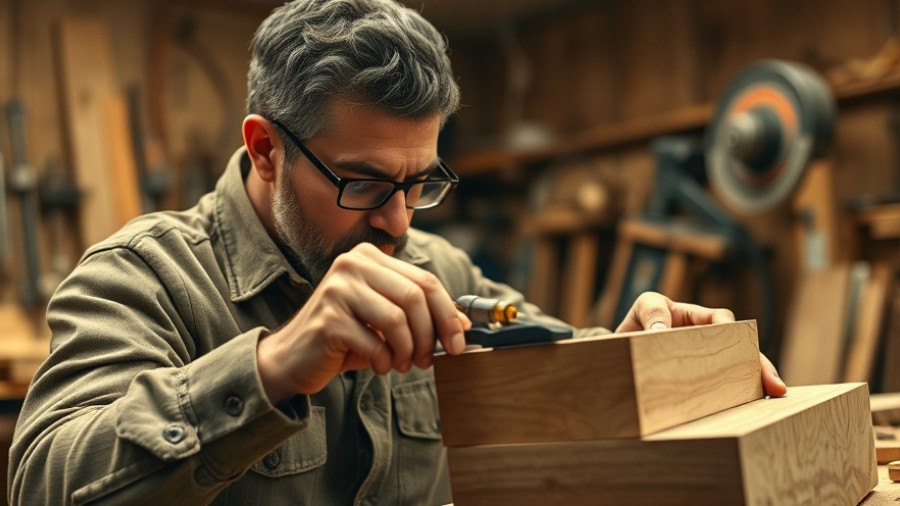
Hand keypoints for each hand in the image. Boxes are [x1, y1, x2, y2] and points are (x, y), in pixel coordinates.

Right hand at [257, 243, 469, 402]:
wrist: (293, 358)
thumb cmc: (345, 337)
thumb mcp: (386, 320)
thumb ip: (420, 314)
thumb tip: (464, 325)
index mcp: (370, 257)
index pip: (425, 281)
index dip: (448, 314)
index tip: (458, 343)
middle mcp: (352, 264)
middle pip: (415, 297)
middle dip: (429, 335)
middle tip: (428, 360)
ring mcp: (337, 289)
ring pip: (397, 320)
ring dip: (407, 350)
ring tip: (402, 364)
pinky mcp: (328, 318)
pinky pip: (375, 343)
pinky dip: (385, 361)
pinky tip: (379, 365)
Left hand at [615, 292, 786, 397]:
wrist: (624, 348)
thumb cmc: (639, 322)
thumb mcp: (645, 306)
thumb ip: (653, 312)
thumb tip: (662, 331)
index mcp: (698, 319)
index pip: (722, 320)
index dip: (732, 330)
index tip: (736, 342)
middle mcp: (708, 341)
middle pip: (742, 352)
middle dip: (760, 368)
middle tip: (775, 387)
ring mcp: (706, 364)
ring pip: (736, 376)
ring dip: (754, 388)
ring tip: (770, 403)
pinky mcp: (700, 385)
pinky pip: (720, 393)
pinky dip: (732, 402)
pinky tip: (743, 415)